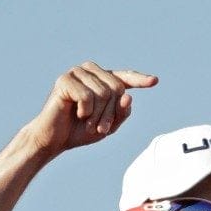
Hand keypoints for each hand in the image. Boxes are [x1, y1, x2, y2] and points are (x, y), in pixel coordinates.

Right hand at [25, 61, 157, 156]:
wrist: (55, 139)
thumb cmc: (81, 131)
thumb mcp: (110, 125)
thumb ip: (123, 112)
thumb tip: (129, 96)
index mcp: (102, 80)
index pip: (125, 77)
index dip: (139, 80)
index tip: (154, 81)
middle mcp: (90, 71)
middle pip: (117, 88)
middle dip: (111, 112)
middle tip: (100, 127)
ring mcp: (77, 73)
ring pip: (104, 93)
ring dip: (98, 115)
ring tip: (87, 122)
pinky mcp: (65, 80)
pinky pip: (88, 96)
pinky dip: (86, 111)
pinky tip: (76, 114)